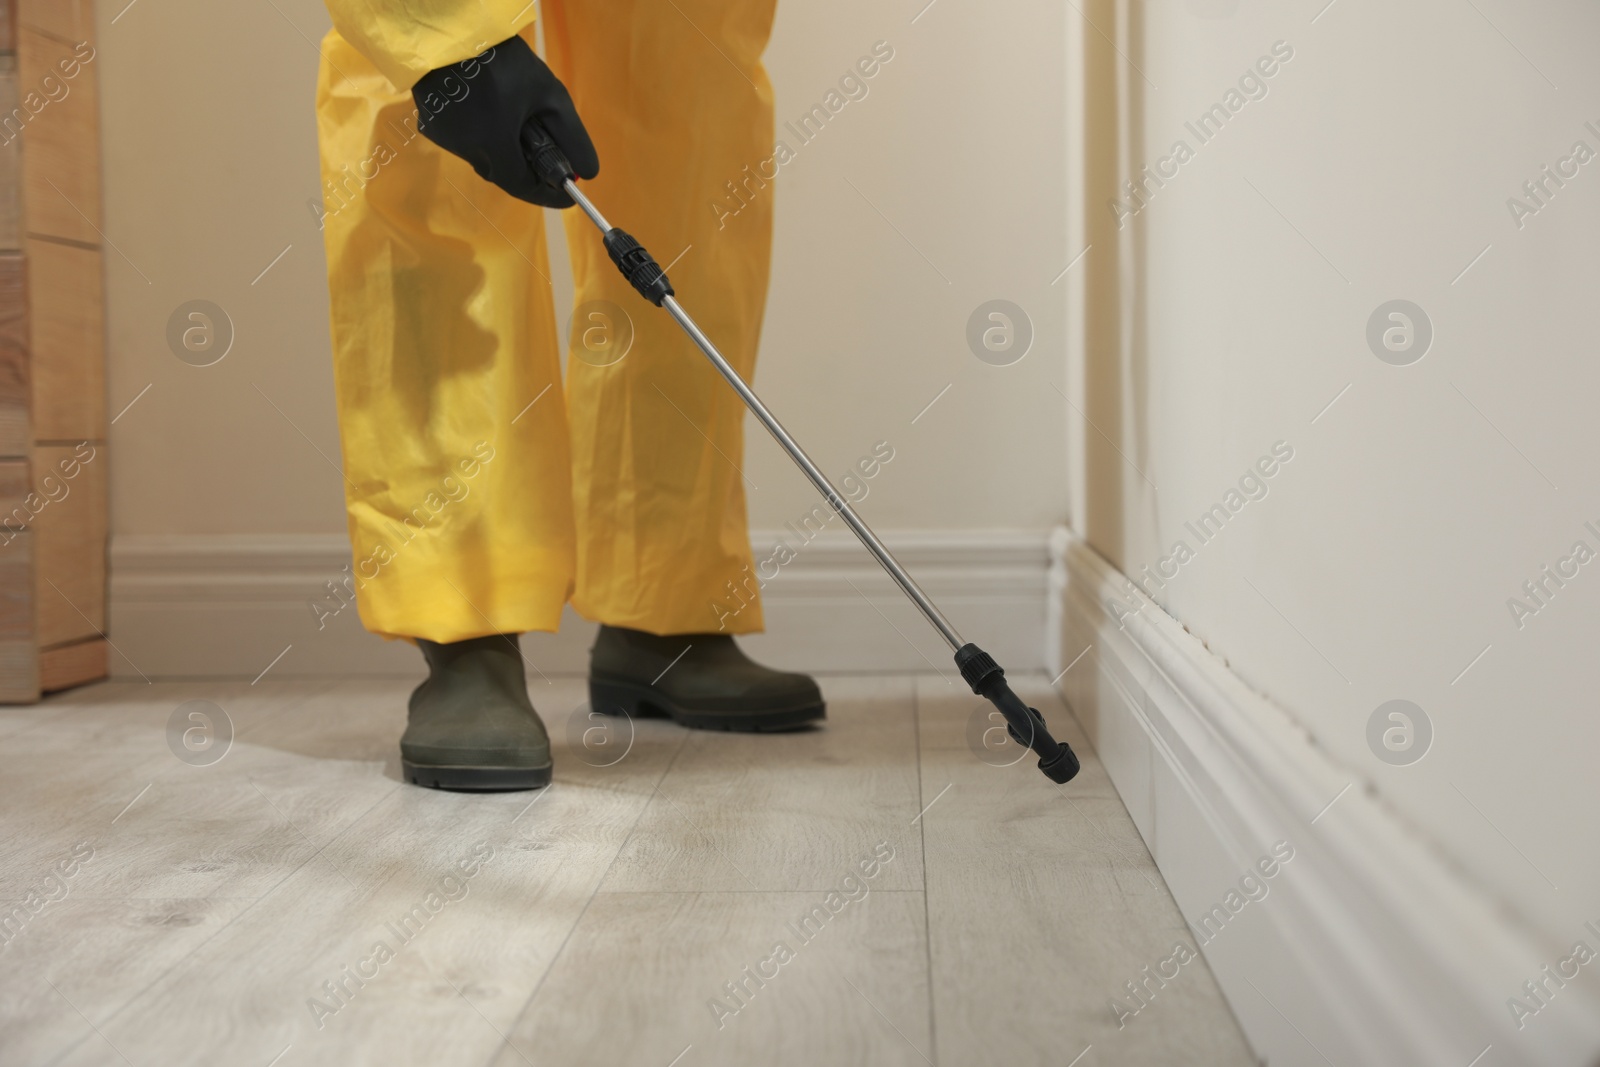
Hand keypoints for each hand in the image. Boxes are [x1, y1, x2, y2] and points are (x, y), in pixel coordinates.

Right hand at [412, 35, 597, 207]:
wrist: (451, 30)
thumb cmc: (504, 60)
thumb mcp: (549, 95)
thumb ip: (571, 136)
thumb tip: (588, 173)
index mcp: (492, 143)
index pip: (522, 186)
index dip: (548, 193)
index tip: (569, 194)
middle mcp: (465, 148)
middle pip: (503, 172)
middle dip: (528, 166)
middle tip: (549, 152)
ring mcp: (445, 138)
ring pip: (484, 157)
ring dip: (504, 148)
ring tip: (517, 120)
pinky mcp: (432, 125)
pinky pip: (465, 141)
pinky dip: (483, 135)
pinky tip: (491, 111)